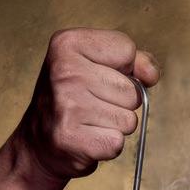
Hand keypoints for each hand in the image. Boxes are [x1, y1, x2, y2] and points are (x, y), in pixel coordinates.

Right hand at [10, 27, 161, 185]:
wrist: (38, 143)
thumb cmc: (73, 100)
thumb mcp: (97, 65)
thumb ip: (132, 61)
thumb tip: (151, 75)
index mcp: (67, 43)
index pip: (127, 50)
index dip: (124, 69)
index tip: (100, 77)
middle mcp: (64, 71)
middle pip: (131, 90)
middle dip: (120, 103)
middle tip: (92, 106)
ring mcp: (66, 105)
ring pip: (128, 120)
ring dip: (115, 126)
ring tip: (89, 122)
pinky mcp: (71, 137)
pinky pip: (117, 143)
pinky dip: (108, 146)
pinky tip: (87, 139)